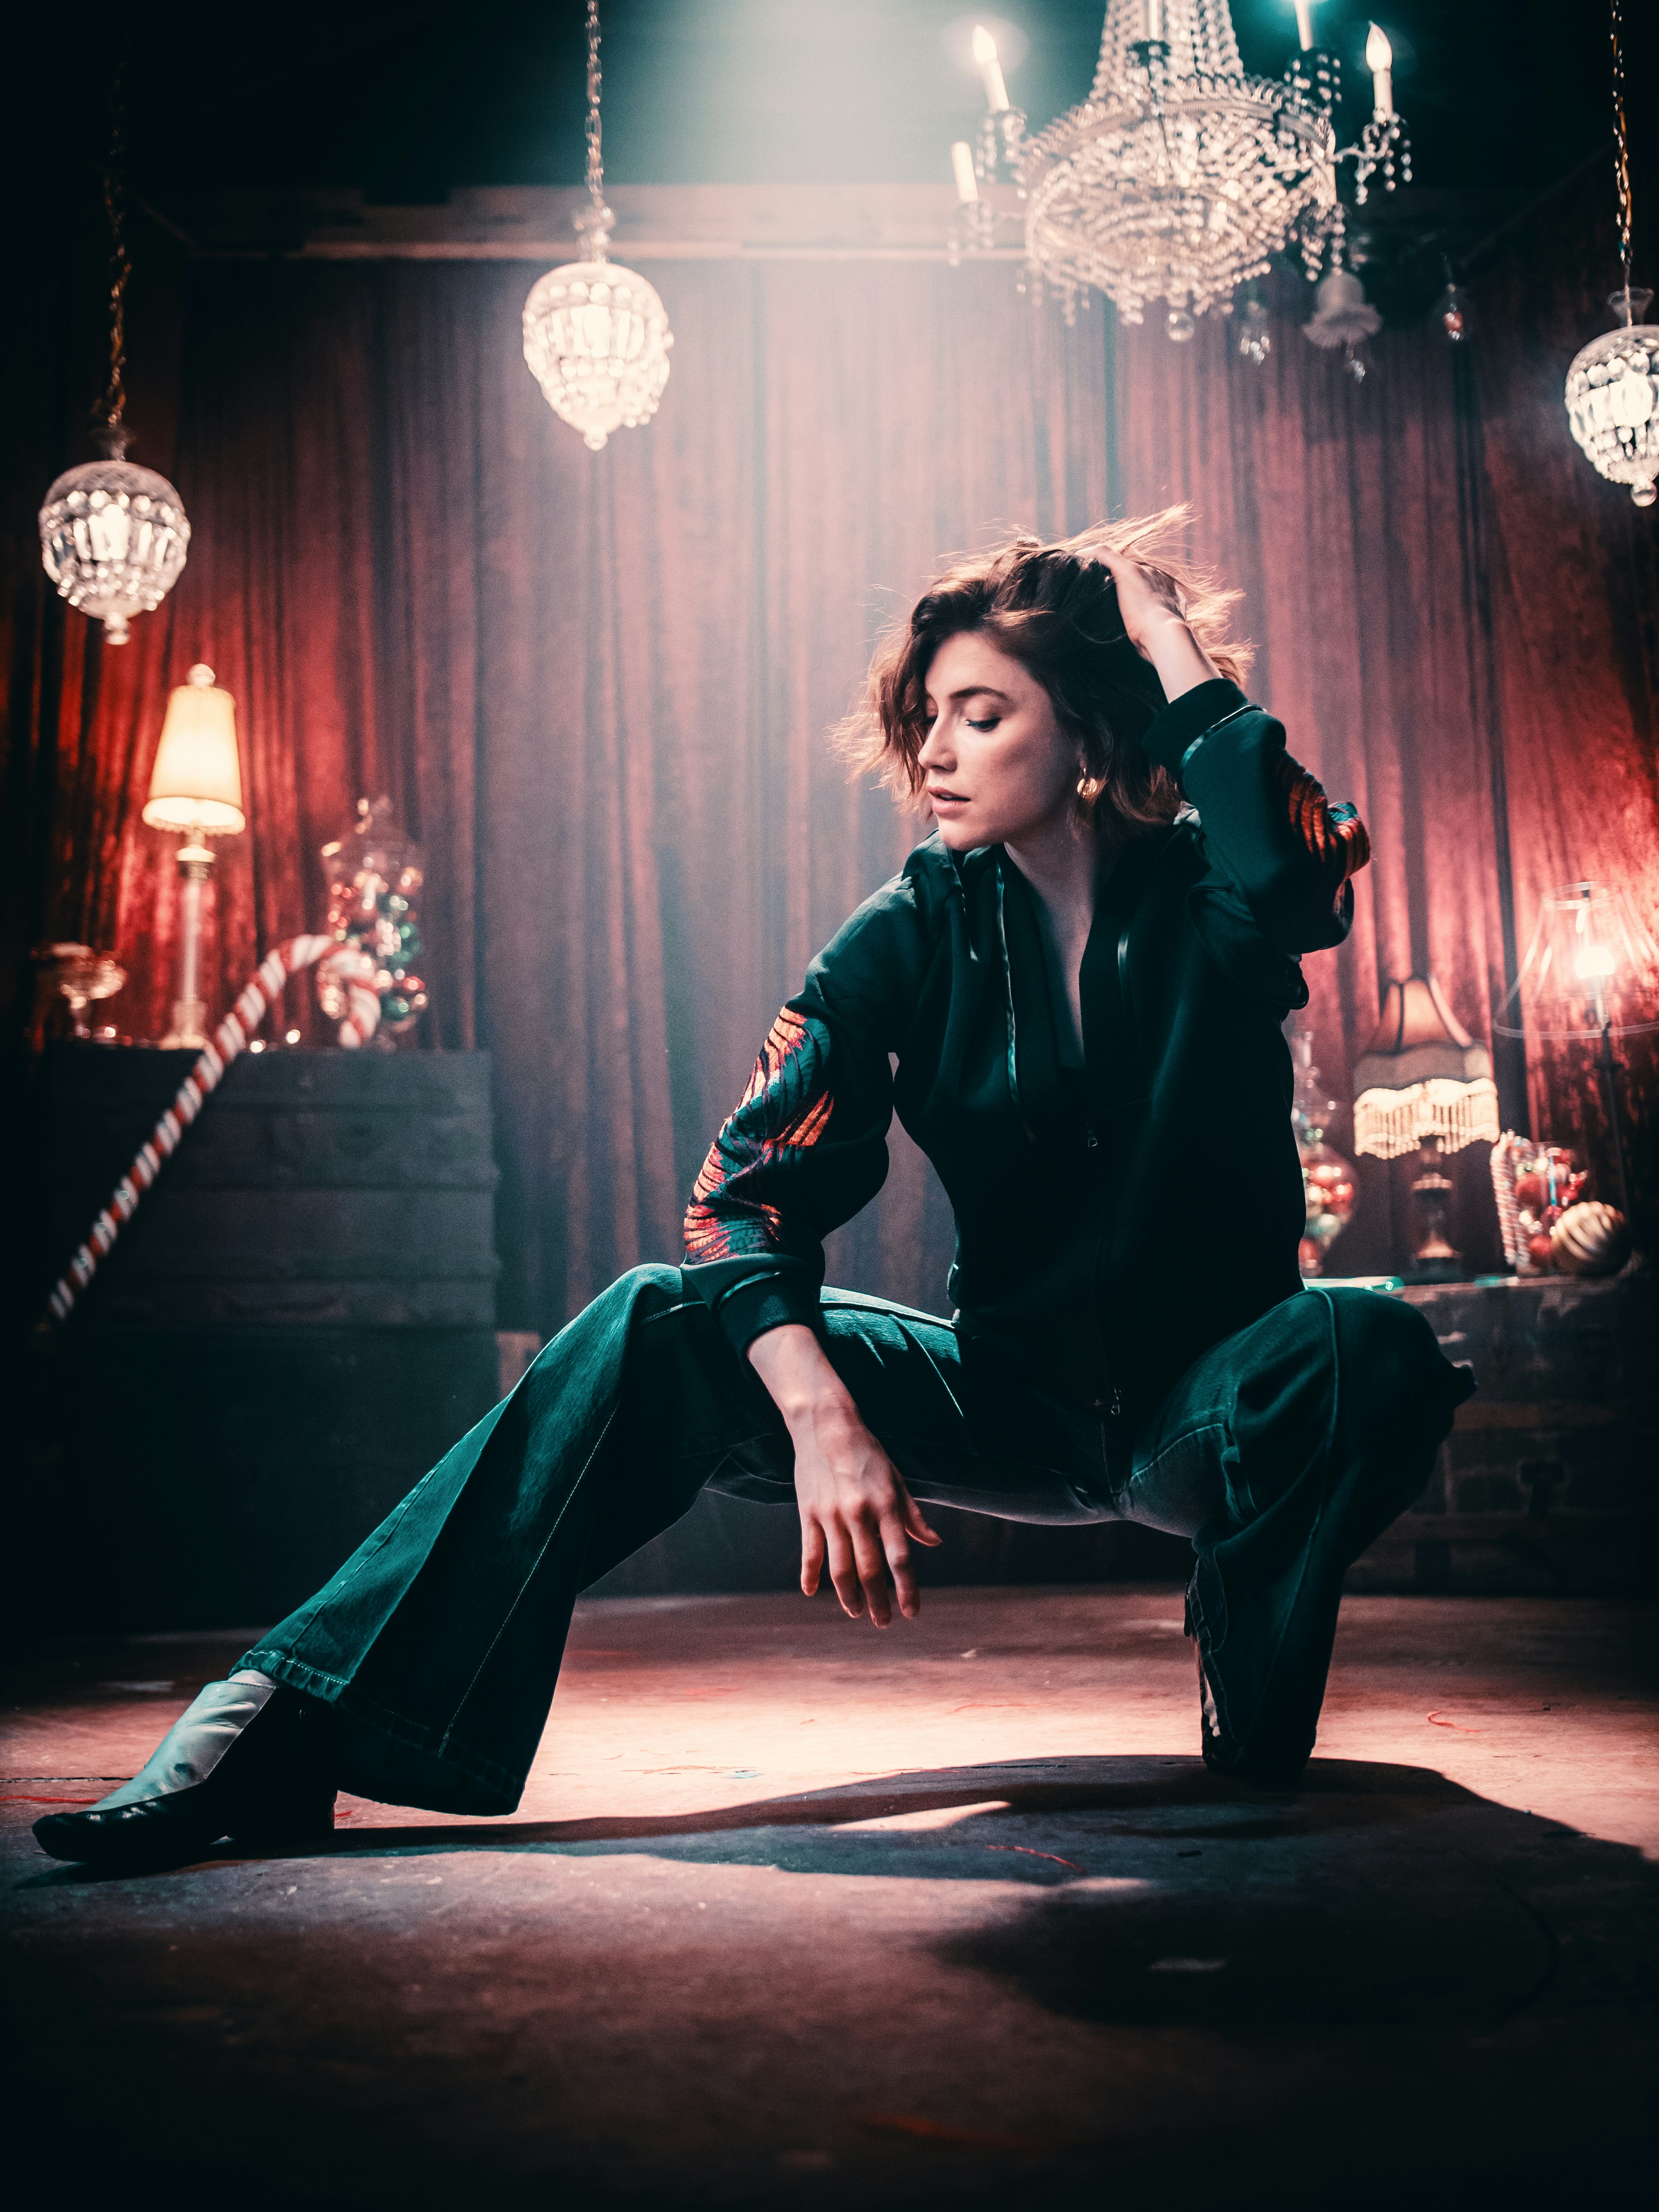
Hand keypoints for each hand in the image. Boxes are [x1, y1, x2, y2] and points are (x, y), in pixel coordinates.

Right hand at [747, 1323, 941, 1624]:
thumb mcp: (896, 1480)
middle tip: (883, 1622)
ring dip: (848, 1595)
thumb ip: (913, 1515)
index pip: (900, 1557)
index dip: (907, 1589)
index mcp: (886, 1506)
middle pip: (870, 1569)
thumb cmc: (868, 1453)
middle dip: (878, 1600)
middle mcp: (860, 1514)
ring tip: (856, 1612)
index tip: (912, 1612)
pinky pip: (810, 1551)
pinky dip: (810, 1574)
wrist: (826, 1426)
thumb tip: (934, 1542)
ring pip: (840, 1567)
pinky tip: (811, 1593)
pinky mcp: (808, 1512)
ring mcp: (831, 1515)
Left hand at [1093, 543, 1219, 703]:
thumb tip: (1143, 661)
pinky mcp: (1129, 571)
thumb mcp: (1157, 646)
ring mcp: (1144, 572)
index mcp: (1170, 594)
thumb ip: (1150, 645)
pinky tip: (1075, 557)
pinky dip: (1089, 555)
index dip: (1133, 589)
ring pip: (1118, 560)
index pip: (1149, 584)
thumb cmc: (1162, 650)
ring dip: (1100, 564)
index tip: (1119, 599)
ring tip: (1081, 570)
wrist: (1168, 638)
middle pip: (1134, 568)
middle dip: (1115, 575)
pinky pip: (1104, 554)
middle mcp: (1158, 578)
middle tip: (1095, 583)